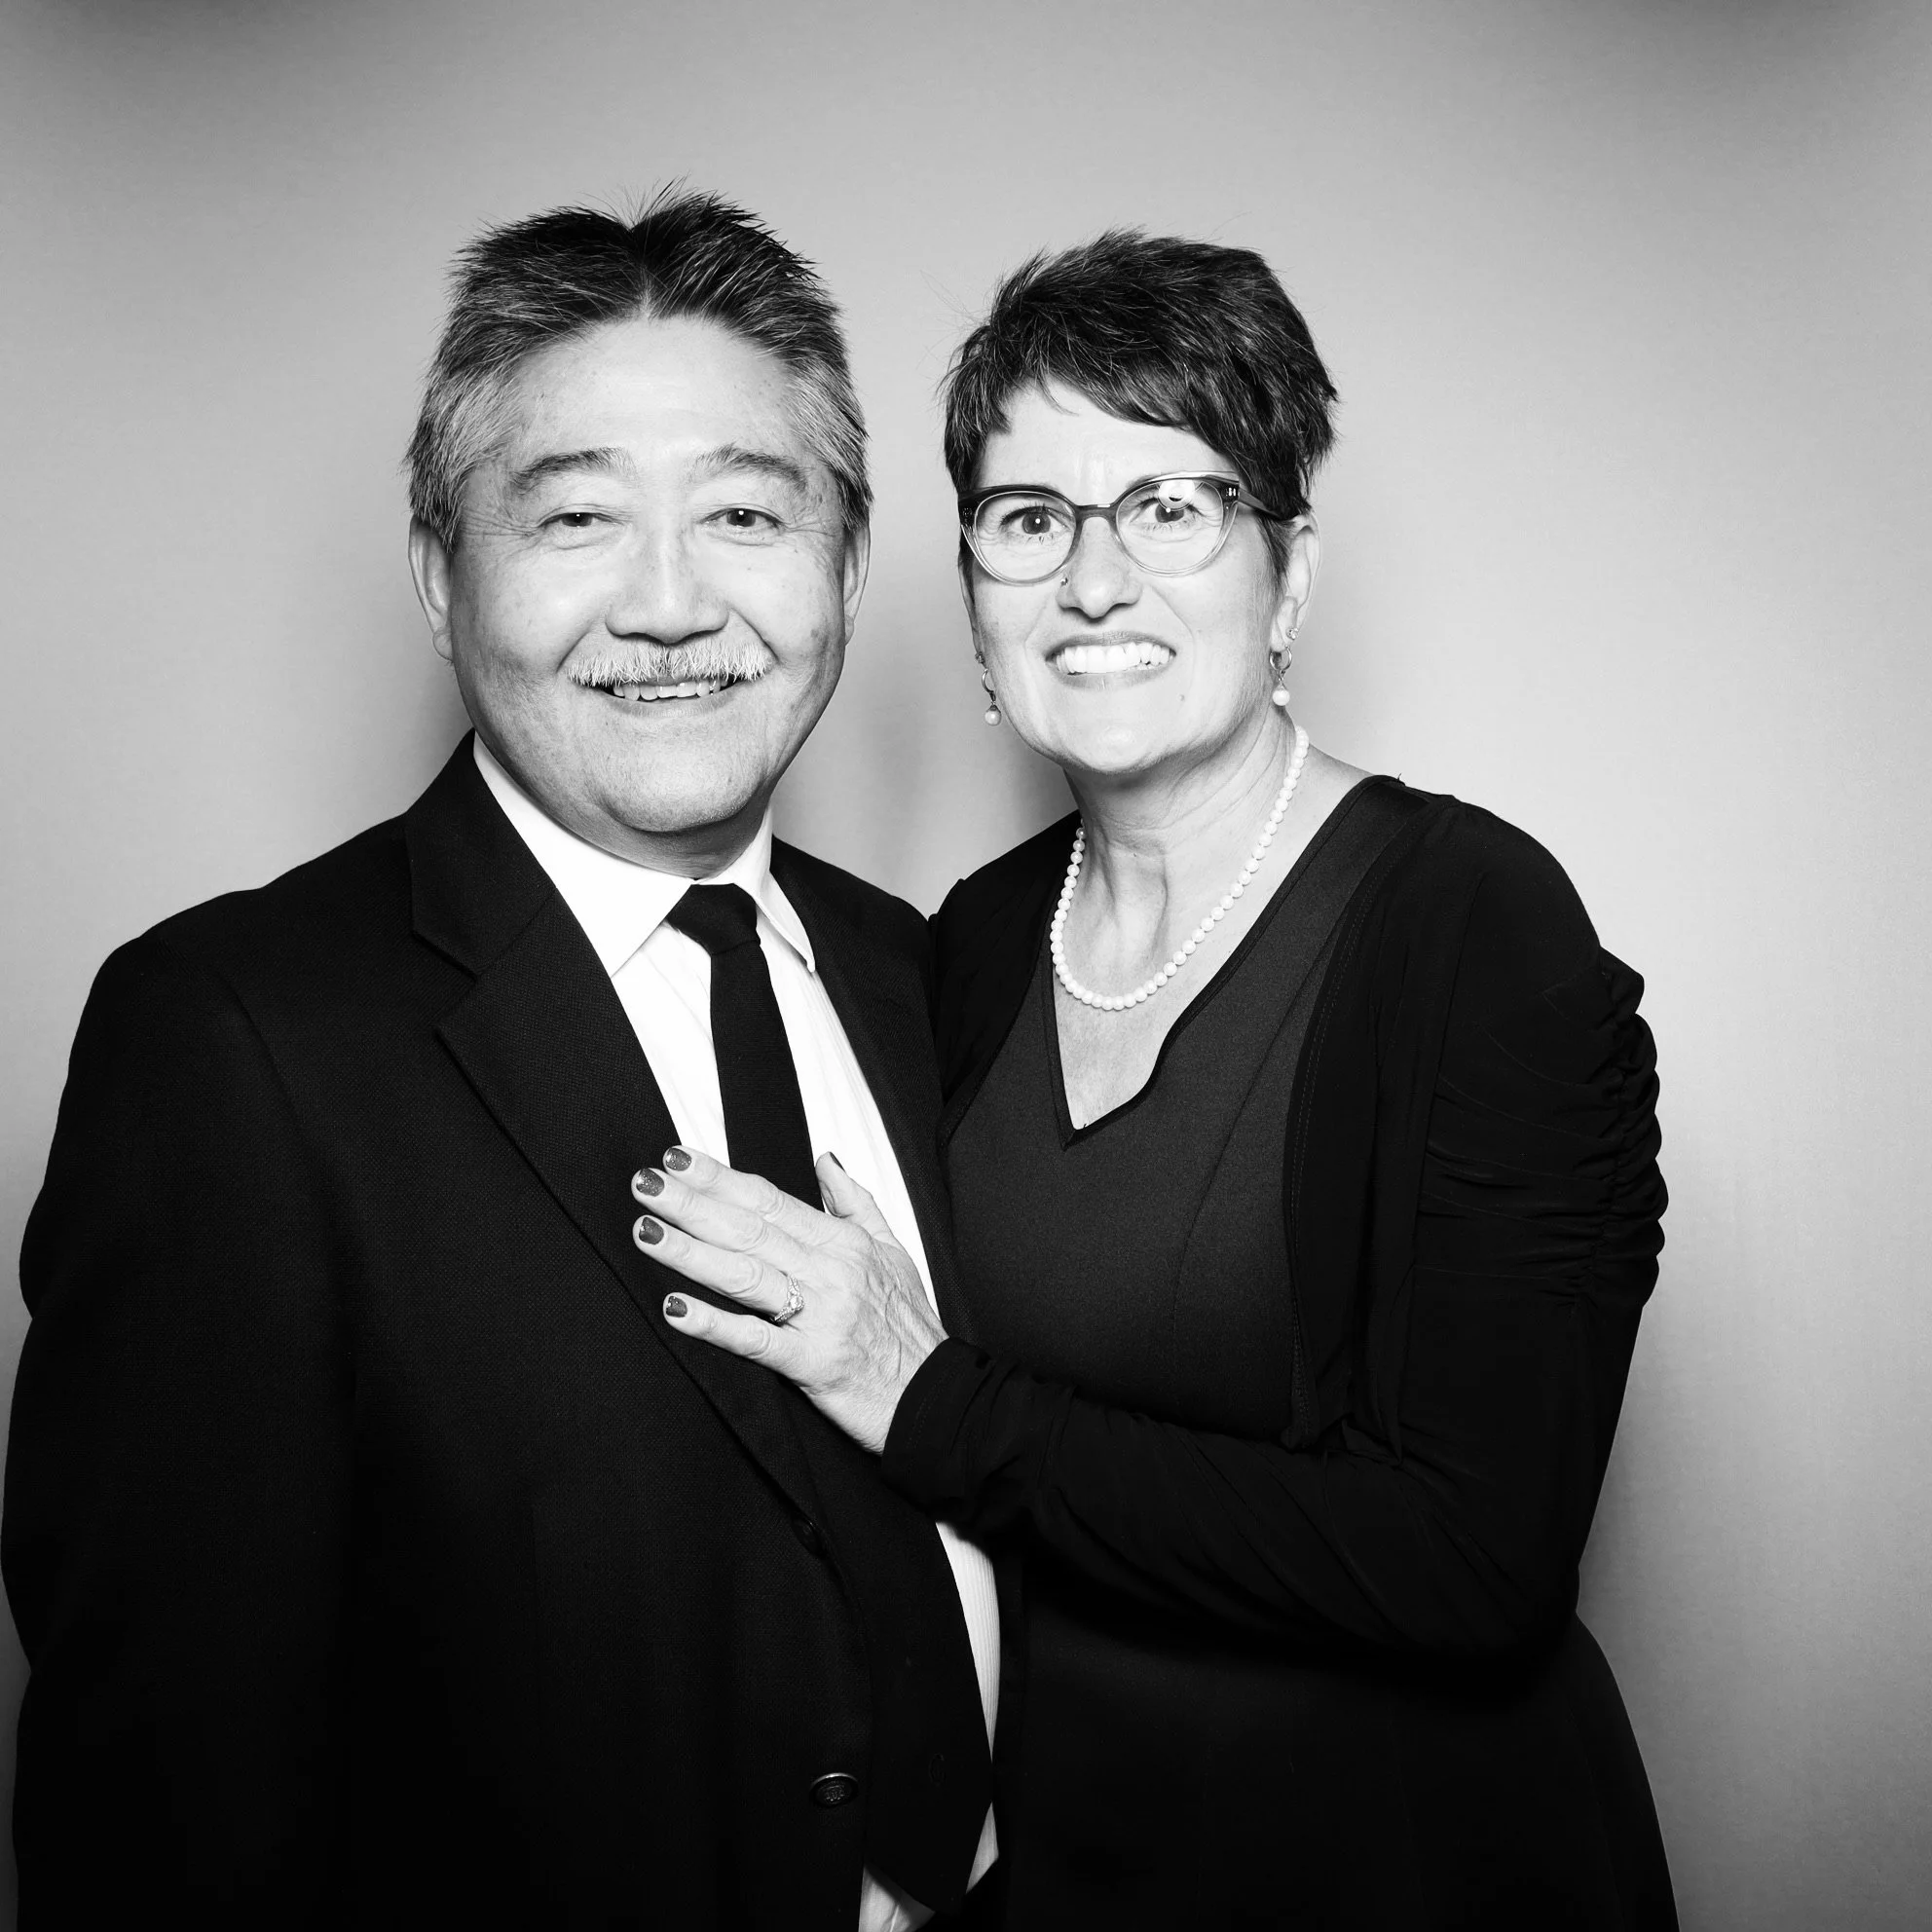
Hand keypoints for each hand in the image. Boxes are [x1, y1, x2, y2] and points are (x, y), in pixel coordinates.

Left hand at [630, 1147, 944, 1453]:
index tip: (677, 1159)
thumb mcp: (893, 1252)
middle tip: (646, 1183)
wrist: (938, 1398)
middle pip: (749, 1229)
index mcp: (844, 1244)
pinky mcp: (814, 1362)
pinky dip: (715, 1324)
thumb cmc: (911, 1329)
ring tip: (648, 1231)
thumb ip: (856, 1202)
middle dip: (693, 1204)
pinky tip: (675, 1309)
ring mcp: (822, 1316)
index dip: (720, 1178)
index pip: (770, 1201)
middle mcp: (831, 1272)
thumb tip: (825, 1159)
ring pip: (746, 1275)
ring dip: (691, 1252)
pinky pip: (757, 1340)